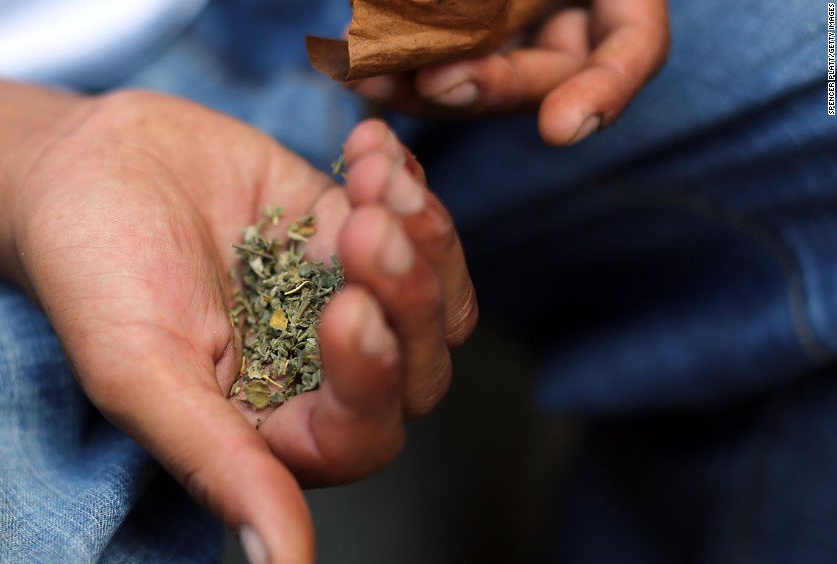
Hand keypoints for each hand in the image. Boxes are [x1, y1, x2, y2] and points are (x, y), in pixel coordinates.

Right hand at [10, 91, 475, 563]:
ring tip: (371, 178)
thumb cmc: (91, 277)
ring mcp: (343, 296)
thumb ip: (217, 465)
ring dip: (422, 236)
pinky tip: (366, 146)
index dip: (372, 378)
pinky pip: (414, 219)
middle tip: (363, 226)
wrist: (80, 169)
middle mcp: (320, 373)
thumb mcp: (140, 374)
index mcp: (272, 428)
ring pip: (435, 295)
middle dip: (406, 294)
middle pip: (419, 365)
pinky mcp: (348, 229)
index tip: (346, 308)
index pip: (360, 436)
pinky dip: (405, 181)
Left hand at [351, 0, 669, 145]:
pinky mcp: (458, 44)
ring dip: (419, 87)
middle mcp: (570, 24)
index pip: (633, 53)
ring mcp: (515, 38)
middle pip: (540, 77)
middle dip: (481, 85)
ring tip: (368, 79)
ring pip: (476, 81)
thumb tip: (460, 39)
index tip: (558, 128)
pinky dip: (394, 65)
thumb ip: (498, 5)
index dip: (602, 94)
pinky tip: (352, 67)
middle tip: (433, 82)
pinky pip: (430, 62)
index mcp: (618, 0)